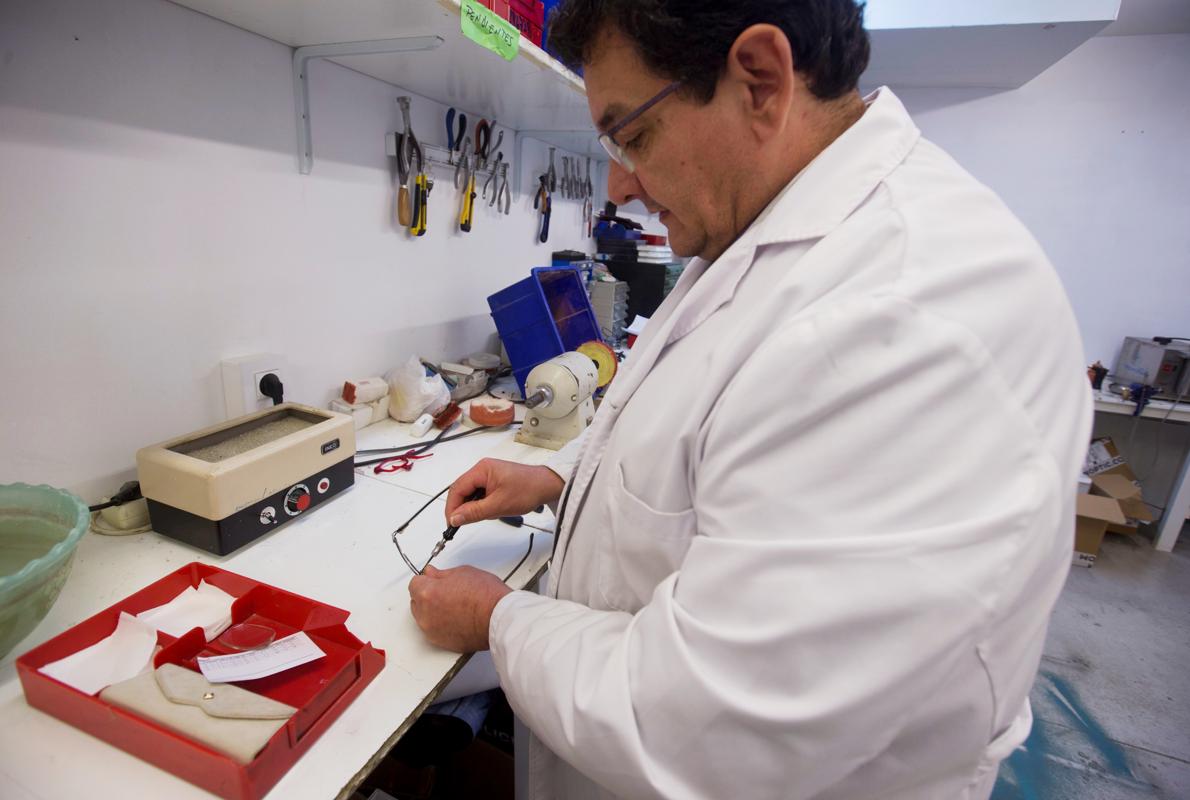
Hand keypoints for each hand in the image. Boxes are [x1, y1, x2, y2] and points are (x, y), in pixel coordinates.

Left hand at [408, 565, 511, 651]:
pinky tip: (456, 618)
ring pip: (424, 617)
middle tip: (447, 592)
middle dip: (428, 595)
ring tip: (454, 606)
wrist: (499, 618)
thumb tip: (432, 573)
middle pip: (416, 601)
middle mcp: (425, 614)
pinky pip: (434, 630)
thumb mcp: (464, 572)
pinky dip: (441, 625)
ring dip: (433, 611)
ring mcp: (431, 630)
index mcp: (427, 593)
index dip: (427, 579)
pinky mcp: (441, 642)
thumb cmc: (487, 596)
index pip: (415, 582)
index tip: (435, 580)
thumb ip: (441, 574)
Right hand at [445, 458, 563, 526]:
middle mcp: (482, 469)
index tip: (451, 523)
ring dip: (472, 506)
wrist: (548, 485)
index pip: (457, 488)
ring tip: (483, 515)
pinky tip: (490, 510)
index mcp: (481, 469)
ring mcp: (488, 474)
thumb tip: (454, 518)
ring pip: (471, 493)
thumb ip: (474, 512)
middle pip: (462, 490)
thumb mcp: (498, 506)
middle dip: (461, 507)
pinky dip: (481, 504)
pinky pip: (480, 493)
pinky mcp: (494, 480)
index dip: (451, 507)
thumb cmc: (527, 491)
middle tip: (461, 524)